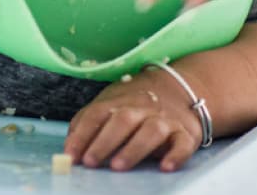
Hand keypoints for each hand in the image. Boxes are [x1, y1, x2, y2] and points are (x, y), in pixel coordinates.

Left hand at [64, 70, 200, 171]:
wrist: (180, 89)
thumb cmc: (134, 105)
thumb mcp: (109, 106)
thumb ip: (87, 123)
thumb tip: (70, 148)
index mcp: (119, 101)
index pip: (97, 114)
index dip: (82, 134)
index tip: (70, 155)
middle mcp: (142, 108)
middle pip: (123, 120)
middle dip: (104, 141)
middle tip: (90, 162)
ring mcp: (165, 120)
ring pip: (151, 131)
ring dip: (134, 148)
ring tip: (118, 166)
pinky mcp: (186, 134)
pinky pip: (183, 144)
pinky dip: (176, 155)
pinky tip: (165, 166)